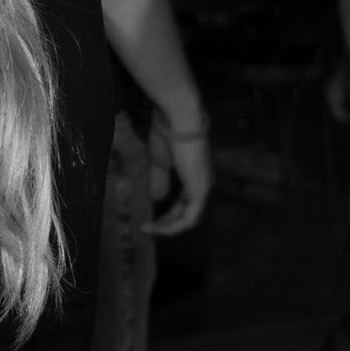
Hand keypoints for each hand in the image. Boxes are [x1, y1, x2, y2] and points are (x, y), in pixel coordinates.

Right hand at [145, 117, 211, 235]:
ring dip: (167, 228)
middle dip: (166, 224)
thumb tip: (157, 199)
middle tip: (146, 228)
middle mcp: (203, 184)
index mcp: (196, 176)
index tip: (147, 219)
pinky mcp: (199, 191)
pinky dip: (171, 227)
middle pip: (187, 215)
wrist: (178, 120)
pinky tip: (156, 226)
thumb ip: (160, 181)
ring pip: (188, 220)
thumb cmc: (168, 134)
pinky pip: (188, 219)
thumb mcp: (160, 162)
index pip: (185, 204)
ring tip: (148, 229)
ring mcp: (203, 188)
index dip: (167, 215)